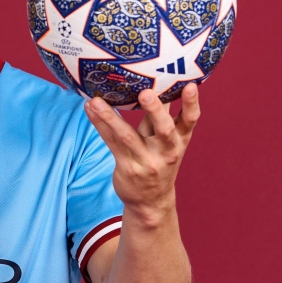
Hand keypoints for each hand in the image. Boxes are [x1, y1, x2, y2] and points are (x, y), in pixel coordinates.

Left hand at [83, 83, 199, 224]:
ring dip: (110, 117)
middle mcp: (167, 151)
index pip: (191, 120)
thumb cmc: (158, 159)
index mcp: (181, 140)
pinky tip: (89, 109)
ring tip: (96, 101)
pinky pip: (111, 143)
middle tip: (145, 93)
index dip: (192, 103)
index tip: (191, 85)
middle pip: (164, 129)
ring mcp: (147, 161)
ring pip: (128, 136)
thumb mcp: (167, 140)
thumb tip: (161, 82)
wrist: (151, 201)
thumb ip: (163, 114)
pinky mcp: (127, 168)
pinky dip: (99, 124)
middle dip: (155, 111)